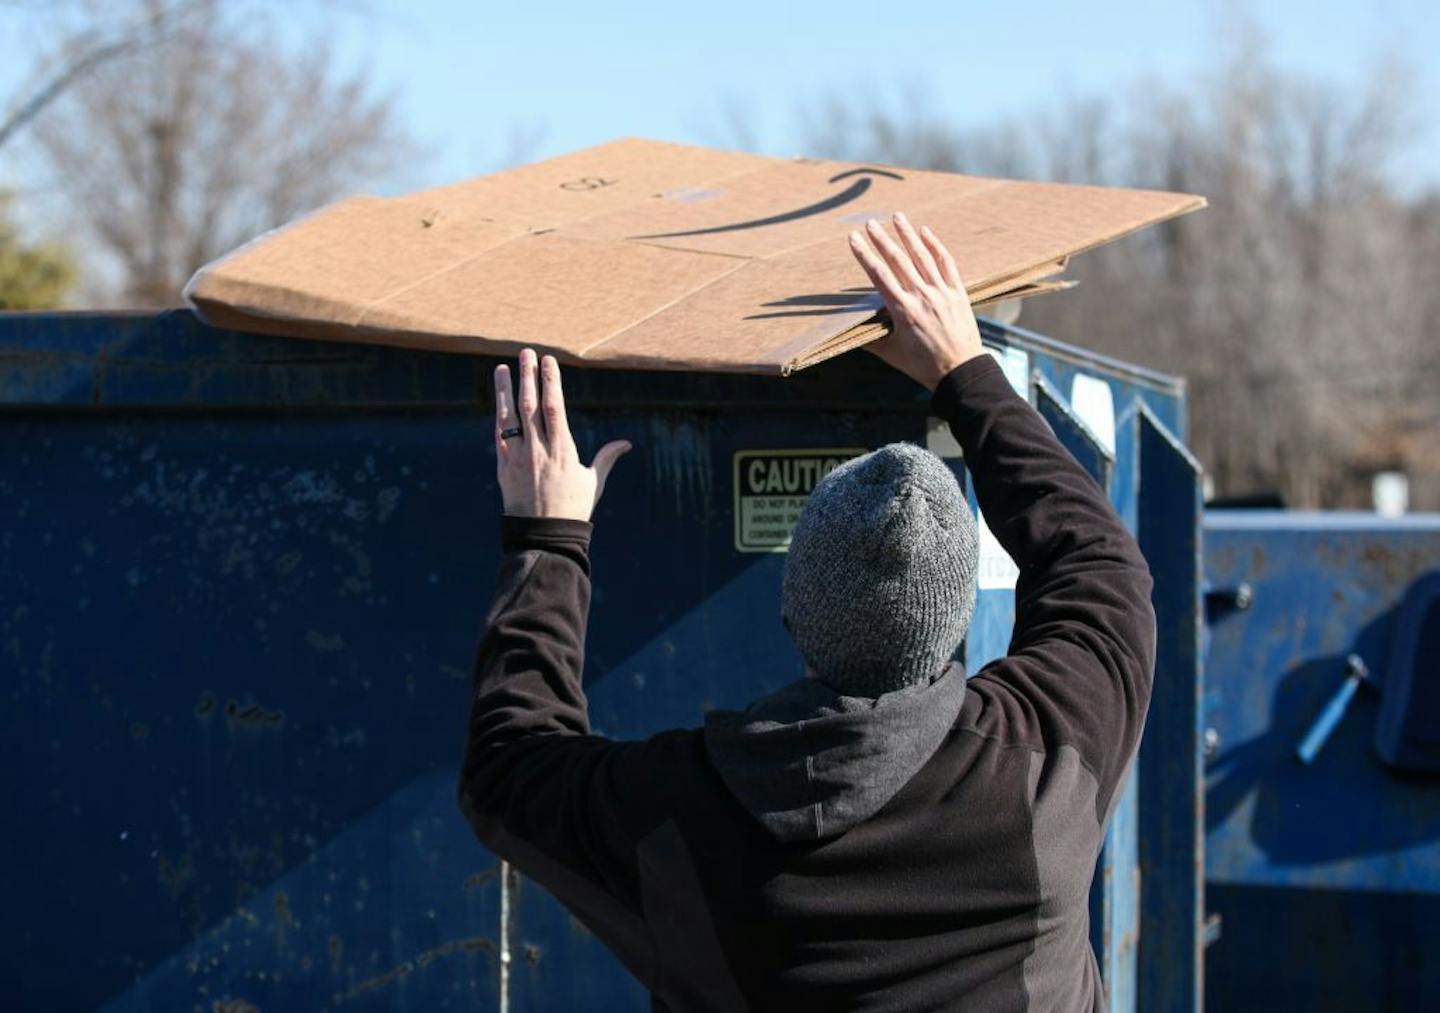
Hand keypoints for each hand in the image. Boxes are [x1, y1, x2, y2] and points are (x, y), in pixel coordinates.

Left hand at [493, 348, 630, 520]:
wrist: (544, 536)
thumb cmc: (572, 509)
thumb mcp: (593, 483)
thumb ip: (606, 458)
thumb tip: (626, 443)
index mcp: (563, 450)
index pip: (555, 407)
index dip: (551, 381)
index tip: (548, 360)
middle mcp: (539, 450)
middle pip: (531, 405)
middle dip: (528, 376)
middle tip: (526, 353)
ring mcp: (518, 458)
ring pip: (509, 417)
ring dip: (505, 390)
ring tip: (501, 368)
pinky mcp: (504, 468)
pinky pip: (499, 436)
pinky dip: (498, 416)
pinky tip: (498, 401)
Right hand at [849, 213, 984, 389]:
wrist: (960, 371)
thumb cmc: (923, 366)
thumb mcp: (891, 354)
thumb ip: (870, 339)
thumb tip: (849, 331)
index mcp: (903, 310)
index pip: (879, 276)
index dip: (864, 255)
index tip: (853, 239)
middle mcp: (922, 296)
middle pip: (898, 260)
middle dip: (882, 239)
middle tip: (870, 223)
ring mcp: (941, 292)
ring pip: (922, 256)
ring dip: (908, 234)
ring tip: (897, 216)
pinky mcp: (957, 293)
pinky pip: (946, 263)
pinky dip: (935, 245)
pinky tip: (925, 232)